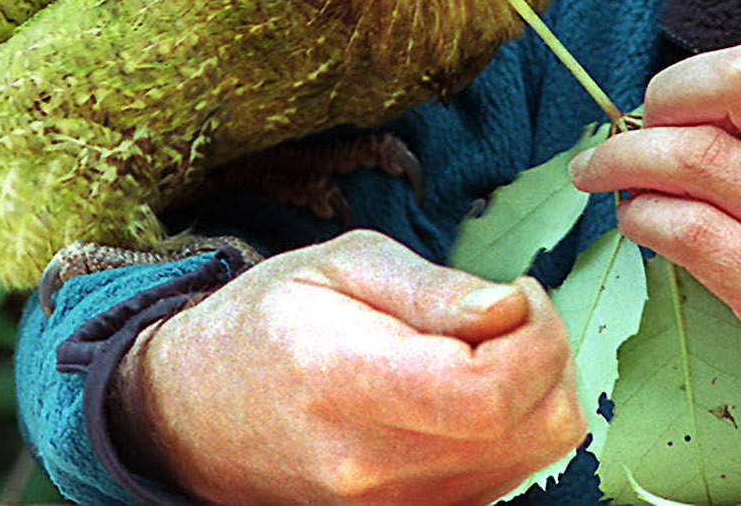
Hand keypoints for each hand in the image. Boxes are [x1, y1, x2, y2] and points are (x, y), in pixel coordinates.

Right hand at [111, 229, 586, 504]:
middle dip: (547, 354)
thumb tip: (510, 306)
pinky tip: (469, 387)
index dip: (536, 333)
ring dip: (536, 391)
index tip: (516, 291)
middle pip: (533, 428)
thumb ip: (432, 288)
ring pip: (534, 454)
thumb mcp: (338, 264)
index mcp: (348, 383)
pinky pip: (505, 475)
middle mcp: (374, 467)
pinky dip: (513, 426)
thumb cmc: (265, 323)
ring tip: (484, 346)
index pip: (489, 391)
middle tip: (508, 311)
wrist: (193, 413)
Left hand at [569, 45, 740, 499]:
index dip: (696, 83)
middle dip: (660, 96)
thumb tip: (724, 125)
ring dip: (629, 161)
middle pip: (734, 86)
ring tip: (605, 176)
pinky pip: (695, 236)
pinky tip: (640, 225)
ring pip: (697, 160)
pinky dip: (649, 219)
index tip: (667, 106)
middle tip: (625, 128)